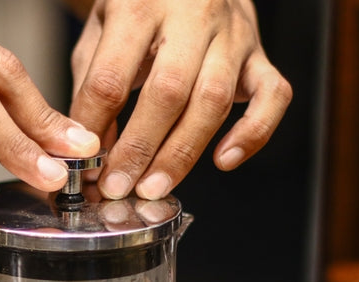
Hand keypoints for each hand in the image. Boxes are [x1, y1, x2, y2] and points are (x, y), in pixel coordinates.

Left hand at [69, 0, 290, 198]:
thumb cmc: (144, 5)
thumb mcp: (102, 30)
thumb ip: (92, 86)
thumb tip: (90, 148)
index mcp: (139, 5)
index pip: (112, 77)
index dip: (95, 127)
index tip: (86, 163)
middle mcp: (191, 15)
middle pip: (168, 92)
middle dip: (140, 148)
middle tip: (120, 186)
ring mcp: (232, 34)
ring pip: (214, 100)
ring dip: (182, 154)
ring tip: (155, 186)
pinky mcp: (259, 53)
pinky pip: (272, 96)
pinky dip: (253, 133)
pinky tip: (225, 160)